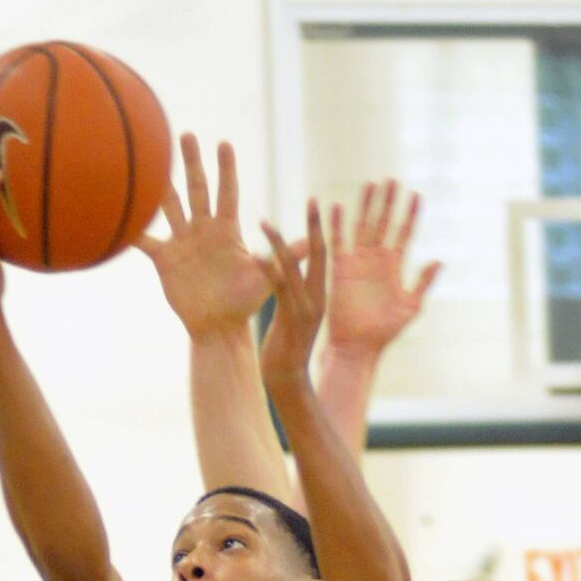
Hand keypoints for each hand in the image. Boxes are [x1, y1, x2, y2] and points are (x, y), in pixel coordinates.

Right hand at [136, 134, 303, 338]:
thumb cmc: (243, 304)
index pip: (228, 192)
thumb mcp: (268, 277)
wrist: (218, 327)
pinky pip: (145, 240)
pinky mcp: (165, 260)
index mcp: (227, 230)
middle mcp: (203, 230)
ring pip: (169, 206)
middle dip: (192, 162)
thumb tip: (312, 241)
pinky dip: (132, 229)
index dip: (226, 168)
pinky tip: (117, 214)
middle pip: (197, 189)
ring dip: (160, 185)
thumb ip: (285, 256)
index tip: (224, 143)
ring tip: (147, 160)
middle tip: (186, 134)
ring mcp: (182, 242)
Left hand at [257, 201, 326, 392]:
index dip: (322, 229)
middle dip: (317, 226)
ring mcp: (305, 307)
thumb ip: (295, 293)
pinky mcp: (289, 316)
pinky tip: (256, 253)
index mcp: (320, 295)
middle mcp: (317, 297)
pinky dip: (268, 269)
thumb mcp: (296, 316)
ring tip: (264, 221)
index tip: (319, 204)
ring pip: (294, 267)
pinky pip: (279, 287)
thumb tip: (287, 272)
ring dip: (278, 243)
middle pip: (320, 255)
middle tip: (314, 201)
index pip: (324, 255)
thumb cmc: (287, 349)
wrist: (288, 379)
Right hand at [326, 180, 440, 358]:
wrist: (357, 346)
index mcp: (394, 266)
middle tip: (392, 180)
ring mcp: (357, 262)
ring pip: (362, 227)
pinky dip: (336, 225)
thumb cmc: (384, 332)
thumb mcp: (410, 307)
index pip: (404, 233)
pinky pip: (337, 242)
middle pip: (383, 223)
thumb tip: (439, 260)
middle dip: (388, 202)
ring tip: (370, 184)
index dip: (411, 215)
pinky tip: (336, 206)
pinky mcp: (339, 269)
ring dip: (365, 206)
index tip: (417, 195)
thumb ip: (423, 282)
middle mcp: (376, 260)